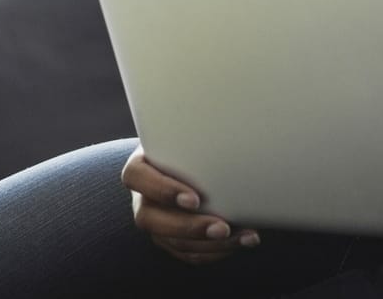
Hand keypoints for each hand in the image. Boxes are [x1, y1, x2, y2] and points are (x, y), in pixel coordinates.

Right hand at [122, 146, 260, 264]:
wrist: (189, 160)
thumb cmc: (190, 144)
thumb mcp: (186, 136)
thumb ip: (195, 136)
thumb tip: (232, 129)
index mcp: (140, 167)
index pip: (137, 177)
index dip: (163, 190)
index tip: (194, 199)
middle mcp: (142, 197)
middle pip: (151, 219)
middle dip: (190, 227)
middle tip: (223, 227)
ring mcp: (154, 221)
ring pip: (173, 242)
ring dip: (211, 245)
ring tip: (244, 237)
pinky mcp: (169, 239)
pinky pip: (188, 253)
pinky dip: (215, 252)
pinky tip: (240, 242)